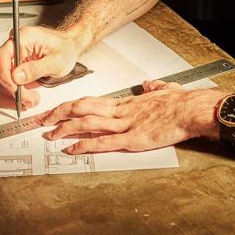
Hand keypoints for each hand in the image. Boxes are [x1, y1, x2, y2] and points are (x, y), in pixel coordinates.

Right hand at [0, 26, 83, 108]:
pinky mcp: (19, 59)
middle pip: (3, 67)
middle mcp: (18, 42)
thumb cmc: (66, 48)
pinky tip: (28, 94)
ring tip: (31, 99)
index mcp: (25, 37)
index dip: (6, 75)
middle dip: (13, 86)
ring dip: (17, 89)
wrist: (71, 46)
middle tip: (26, 99)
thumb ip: (35, 69)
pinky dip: (19, 87)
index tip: (15, 89)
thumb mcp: (55, 62)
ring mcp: (17, 51)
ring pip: (7, 74)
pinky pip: (13, 75)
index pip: (3, 56)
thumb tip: (16, 76)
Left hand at [39, 81, 224, 153]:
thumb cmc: (180, 101)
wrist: (191, 109)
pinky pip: (104, 142)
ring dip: (66, 129)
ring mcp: (125, 125)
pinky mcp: (133, 139)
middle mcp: (120, 111)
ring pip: (88, 124)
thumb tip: (147, 84)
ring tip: (51, 135)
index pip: (90, 102)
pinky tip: (72, 149)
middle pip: (82, 109)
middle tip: (43, 120)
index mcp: (125, 102)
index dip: (70, 105)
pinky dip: (85, 145)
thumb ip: (152, 87)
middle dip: (59, 114)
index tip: (57, 109)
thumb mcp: (164, 89)